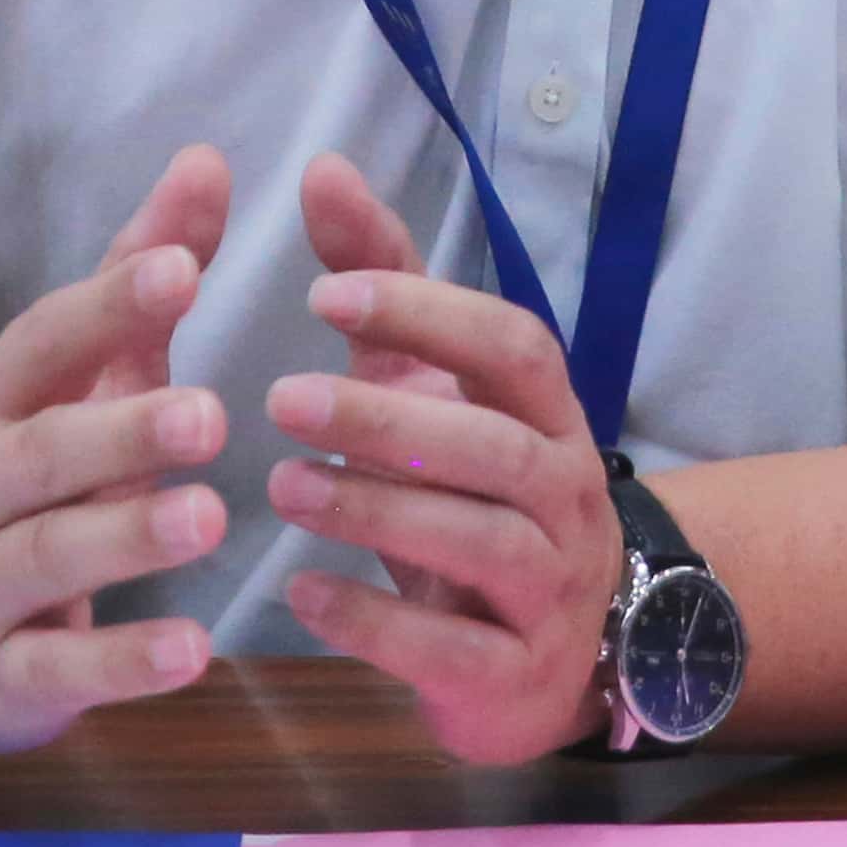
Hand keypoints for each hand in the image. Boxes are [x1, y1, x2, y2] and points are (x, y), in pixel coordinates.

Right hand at [0, 146, 236, 752]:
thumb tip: (208, 162)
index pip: (40, 344)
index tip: (182, 268)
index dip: (106, 306)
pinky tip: (192, 652)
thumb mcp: (65, 376)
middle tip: (208, 416)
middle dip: (120, 434)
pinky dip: (121, 664)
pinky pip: (56, 671)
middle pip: (41, 456)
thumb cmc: (7, 473)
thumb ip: (137, 275)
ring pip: (48, 558)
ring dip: (127, 539)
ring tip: (208, 517)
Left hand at [263, 154, 624, 762]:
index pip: (513, 347)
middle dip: (386, 418)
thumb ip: (383, 284)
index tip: (323, 292)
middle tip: (278, 398)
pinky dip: (375, 622)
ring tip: (280, 486)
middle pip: (492, 447)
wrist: (549, 655)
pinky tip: (301, 592)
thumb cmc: (476, 494)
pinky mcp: (516, 678)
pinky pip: (452, 650)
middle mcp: (567, 495)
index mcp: (550, 414)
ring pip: (479, 542)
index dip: (427, 314)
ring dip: (375, 511)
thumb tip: (321, 168)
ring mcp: (550, 590)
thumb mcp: (435, 386)